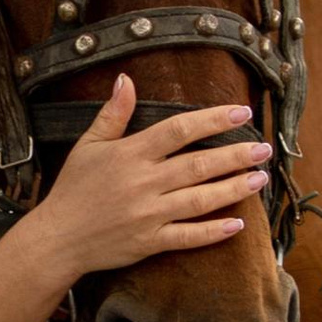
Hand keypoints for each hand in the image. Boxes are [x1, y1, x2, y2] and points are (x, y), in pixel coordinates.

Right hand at [0, 77, 272, 321]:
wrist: (56, 238)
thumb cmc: (72, 189)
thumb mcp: (88, 145)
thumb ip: (113, 114)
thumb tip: (126, 78)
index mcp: (131, 154)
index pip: (179, 130)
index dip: (213, 119)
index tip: (241, 111)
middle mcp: (144, 183)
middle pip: (199, 165)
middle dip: (235, 155)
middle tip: (265, 149)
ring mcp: (149, 215)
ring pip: (201, 200)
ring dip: (234, 189)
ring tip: (260, 178)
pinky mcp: (150, 242)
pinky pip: (188, 237)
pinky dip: (214, 232)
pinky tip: (239, 223)